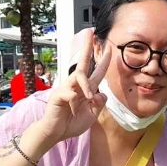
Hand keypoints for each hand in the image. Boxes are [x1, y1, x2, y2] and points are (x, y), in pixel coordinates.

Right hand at [34, 30, 111, 144]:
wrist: (56, 133)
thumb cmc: (72, 123)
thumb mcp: (92, 115)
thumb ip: (99, 104)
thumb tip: (101, 92)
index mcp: (86, 89)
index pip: (97, 72)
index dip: (104, 61)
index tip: (110, 48)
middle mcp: (76, 85)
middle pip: (83, 63)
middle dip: (87, 47)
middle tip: (90, 31)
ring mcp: (66, 88)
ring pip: (79, 76)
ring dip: (87, 87)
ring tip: (89, 100)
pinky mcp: (58, 94)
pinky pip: (71, 94)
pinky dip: (76, 103)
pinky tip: (73, 110)